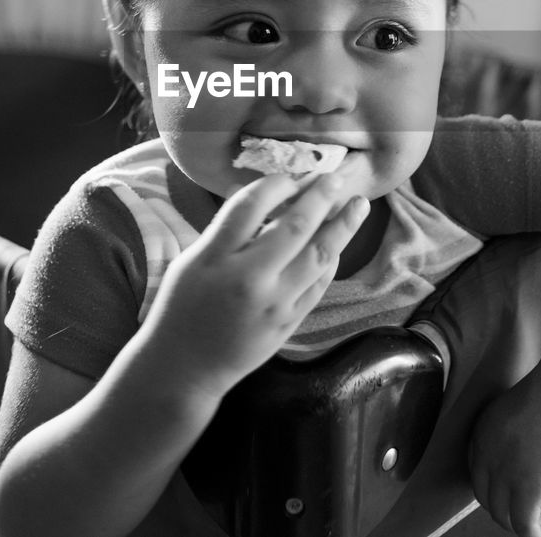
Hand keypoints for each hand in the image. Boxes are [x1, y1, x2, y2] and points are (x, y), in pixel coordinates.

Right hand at [141, 166, 368, 397]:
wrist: (185, 368)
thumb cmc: (181, 307)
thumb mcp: (192, 260)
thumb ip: (225, 227)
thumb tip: (255, 190)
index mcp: (215, 257)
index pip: (251, 206)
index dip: (277, 183)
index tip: (294, 173)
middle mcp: (248, 279)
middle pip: (294, 227)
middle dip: (320, 197)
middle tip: (335, 178)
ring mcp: (274, 304)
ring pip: (317, 257)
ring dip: (342, 228)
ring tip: (359, 206)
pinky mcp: (288, 323)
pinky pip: (318, 285)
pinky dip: (330, 260)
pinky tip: (338, 243)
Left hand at [468, 379, 540, 536]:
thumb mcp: (515, 411)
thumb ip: (511, 435)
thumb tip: (525, 456)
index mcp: (482, 435)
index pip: (479, 475)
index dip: (494, 490)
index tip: (509, 495)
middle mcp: (487, 457)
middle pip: (487, 498)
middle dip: (504, 510)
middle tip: (525, 513)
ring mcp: (506, 473)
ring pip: (503, 515)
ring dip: (519, 525)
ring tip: (538, 525)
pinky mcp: (529, 487)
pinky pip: (524, 523)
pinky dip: (532, 534)